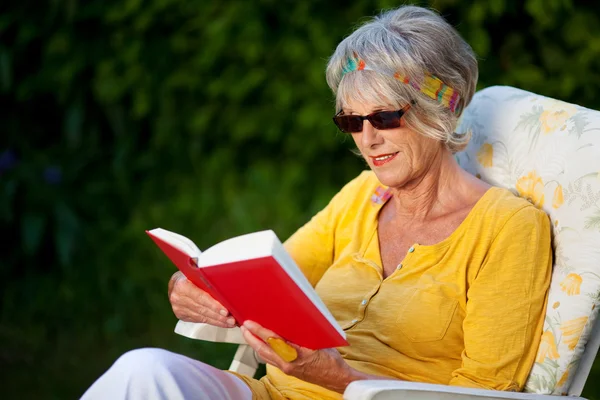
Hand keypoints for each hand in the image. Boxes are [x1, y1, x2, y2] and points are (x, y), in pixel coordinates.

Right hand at [168, 271, 235, 327]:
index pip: (201, 297)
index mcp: (182, 285)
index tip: (226, 311)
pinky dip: (213, 321)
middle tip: (232, 320)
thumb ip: (208, 279)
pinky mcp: (181, 316)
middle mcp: (178, 298)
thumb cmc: (191, 275)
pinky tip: (222, 322)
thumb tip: (227, 284)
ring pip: (202, 317)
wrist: (176, 282)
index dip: (214, 305)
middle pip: (202, 309)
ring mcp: (179, 309)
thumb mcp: (198, 272)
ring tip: (230, 322)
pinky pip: (200, 320)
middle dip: (219, 316)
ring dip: (218, 321)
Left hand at [240, 320, 355, 393]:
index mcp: (297, 353)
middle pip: (263, 349)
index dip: (259, 331)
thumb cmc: (330, 358)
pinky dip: (263, 351)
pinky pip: (271, 360)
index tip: (249, 323)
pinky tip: (260, 344)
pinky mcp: (287, 371)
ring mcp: (287, 368)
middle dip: (250, 338)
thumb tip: (292, 318)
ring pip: (264, 356)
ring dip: (254, 344)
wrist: (336, 378)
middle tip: (243, 326)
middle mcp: (288, 362)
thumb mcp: (319, 341)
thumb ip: (304, 332)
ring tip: (248, 333)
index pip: (273, 340)